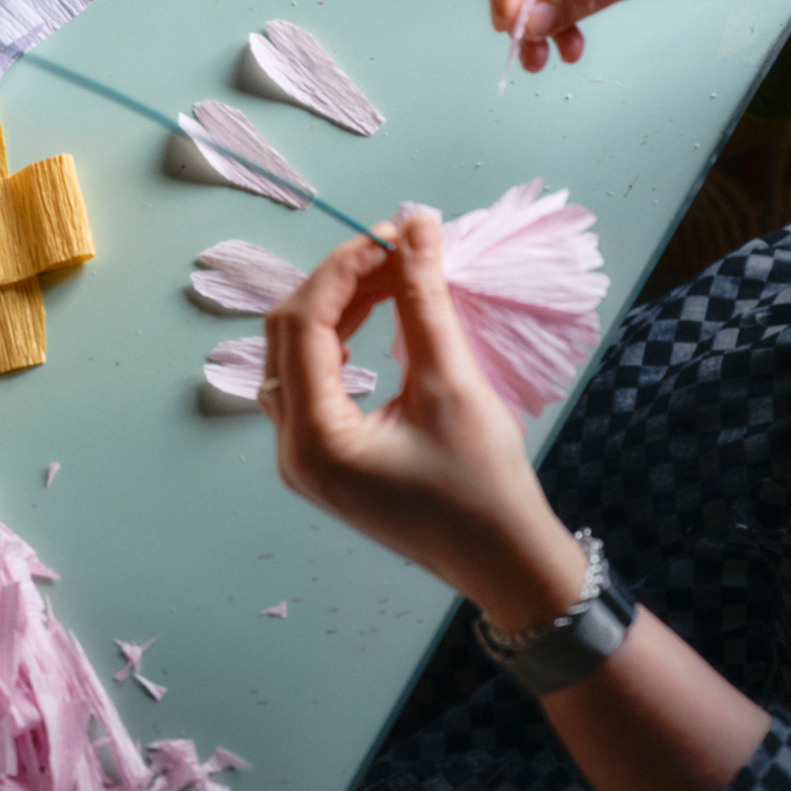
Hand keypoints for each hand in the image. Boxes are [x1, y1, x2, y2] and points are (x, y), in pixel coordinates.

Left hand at [262, 215, 587, 633]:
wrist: (503, 562)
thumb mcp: (453, 383)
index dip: (343, 267)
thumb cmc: (484, 485)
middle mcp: (292, 451)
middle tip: (394, 249)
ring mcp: (302, 458)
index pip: (303, 324)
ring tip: (393, 276)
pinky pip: (310, 382)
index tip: (390, 234)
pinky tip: (373, 321)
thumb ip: (424, 300)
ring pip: (295, 356)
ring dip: (337, 309)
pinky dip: (337, 342)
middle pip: (288, 336)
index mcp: (315, 439)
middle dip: (338, 283)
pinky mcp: (322, 459)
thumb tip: (416, 228)